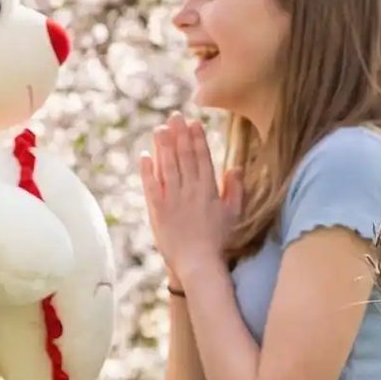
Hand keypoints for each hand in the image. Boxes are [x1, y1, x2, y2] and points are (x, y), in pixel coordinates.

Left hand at [139, 117, 240, 289]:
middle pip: (183, 156)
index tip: (193, 122)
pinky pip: (151, 186)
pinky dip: (147, 171)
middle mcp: (190, 190)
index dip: (197, 138)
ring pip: (167, 167)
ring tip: (159, 129)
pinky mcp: (158, 211)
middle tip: (174, 116)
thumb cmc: (219, 242)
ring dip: (163, 146)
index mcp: (209, 190)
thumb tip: (235, 167)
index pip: (202, 157)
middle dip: (179, 134)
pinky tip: (145, 156)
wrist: (198, 263)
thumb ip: (235, 189)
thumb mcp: (234, 214)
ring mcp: (173, 200)